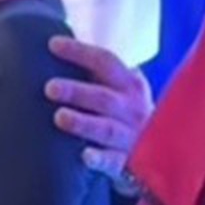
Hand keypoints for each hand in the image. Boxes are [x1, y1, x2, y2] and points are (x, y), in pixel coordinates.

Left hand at [46, 36, 153, 191]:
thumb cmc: (122, 108)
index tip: (52, 44)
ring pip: (107, 129)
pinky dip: (100, 159)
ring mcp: (131, 136)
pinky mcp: (126, 162)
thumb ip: (93, 69)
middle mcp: (132, 108)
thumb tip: (51, 42)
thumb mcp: (117, 86)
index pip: (106, 62)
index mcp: (129, 84)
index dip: (80, 52)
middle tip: (50, 87)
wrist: (155, 149)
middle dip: (77, 91)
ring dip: (84, 123)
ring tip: (60, 116)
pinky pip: (113, 161)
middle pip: (104, 97)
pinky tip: (84, 155)